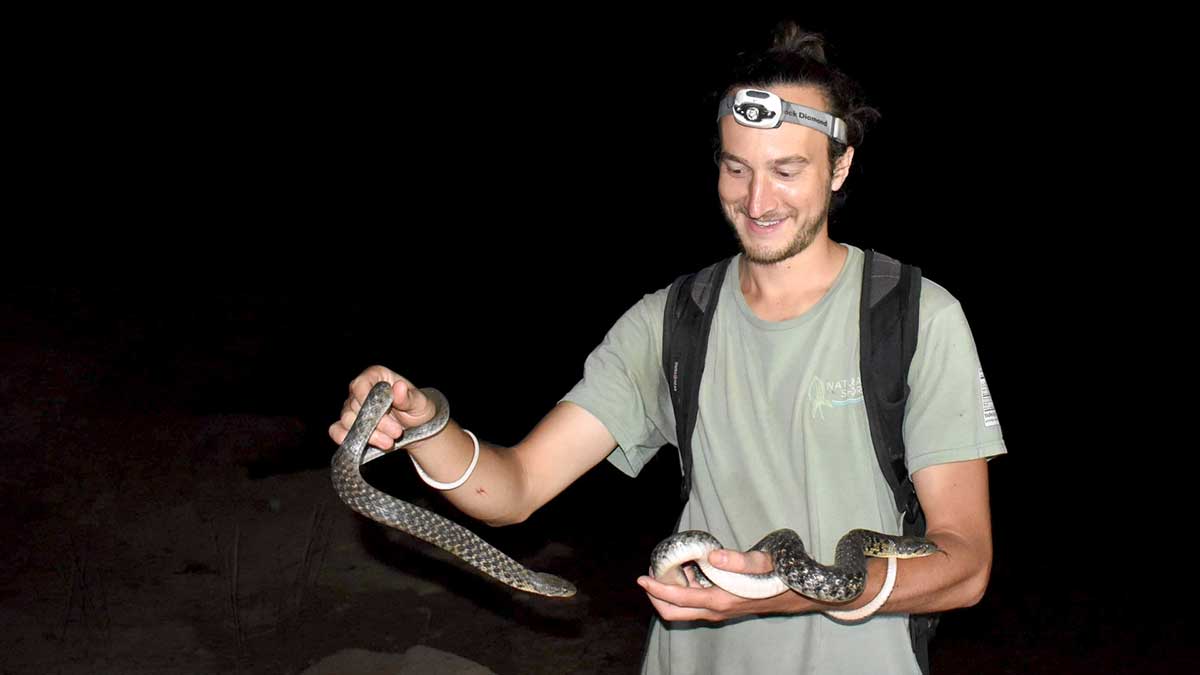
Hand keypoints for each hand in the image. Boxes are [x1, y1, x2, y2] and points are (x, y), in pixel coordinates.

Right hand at [328, 365, 438, 450]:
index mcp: (376, 377)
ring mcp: (351, 408)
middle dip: (377, 423)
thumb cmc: (418, 409)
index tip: (384, 412)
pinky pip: (336, 430)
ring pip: (348, 421)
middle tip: (397, 432)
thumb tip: (399, 387)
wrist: (416, 429)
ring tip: (389, 442)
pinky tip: (362, 446)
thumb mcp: (420, 403)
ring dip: (369, 435)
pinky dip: (345, 439)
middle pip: (356, 406)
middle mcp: (360, 390)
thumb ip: (409, 397)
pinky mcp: (348, 425)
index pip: (361, 384)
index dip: (367, 398)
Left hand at [637, 548, 808, 621]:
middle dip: (656, 595)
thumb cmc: (780, 575)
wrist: (798, 594)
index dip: (657, 589)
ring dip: (669, 593)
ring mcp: (719, 611)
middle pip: (674, 612)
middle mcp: (716, 610)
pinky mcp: (722, 607)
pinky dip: (683, 591)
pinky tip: (688, 570)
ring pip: (683, 609)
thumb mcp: (764, 562)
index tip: (642, 578)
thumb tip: (712, 555)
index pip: (679, 598)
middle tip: (651, 574)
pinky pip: (694, 603)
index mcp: (721, 600)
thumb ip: (740, 560)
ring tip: (668, 568)